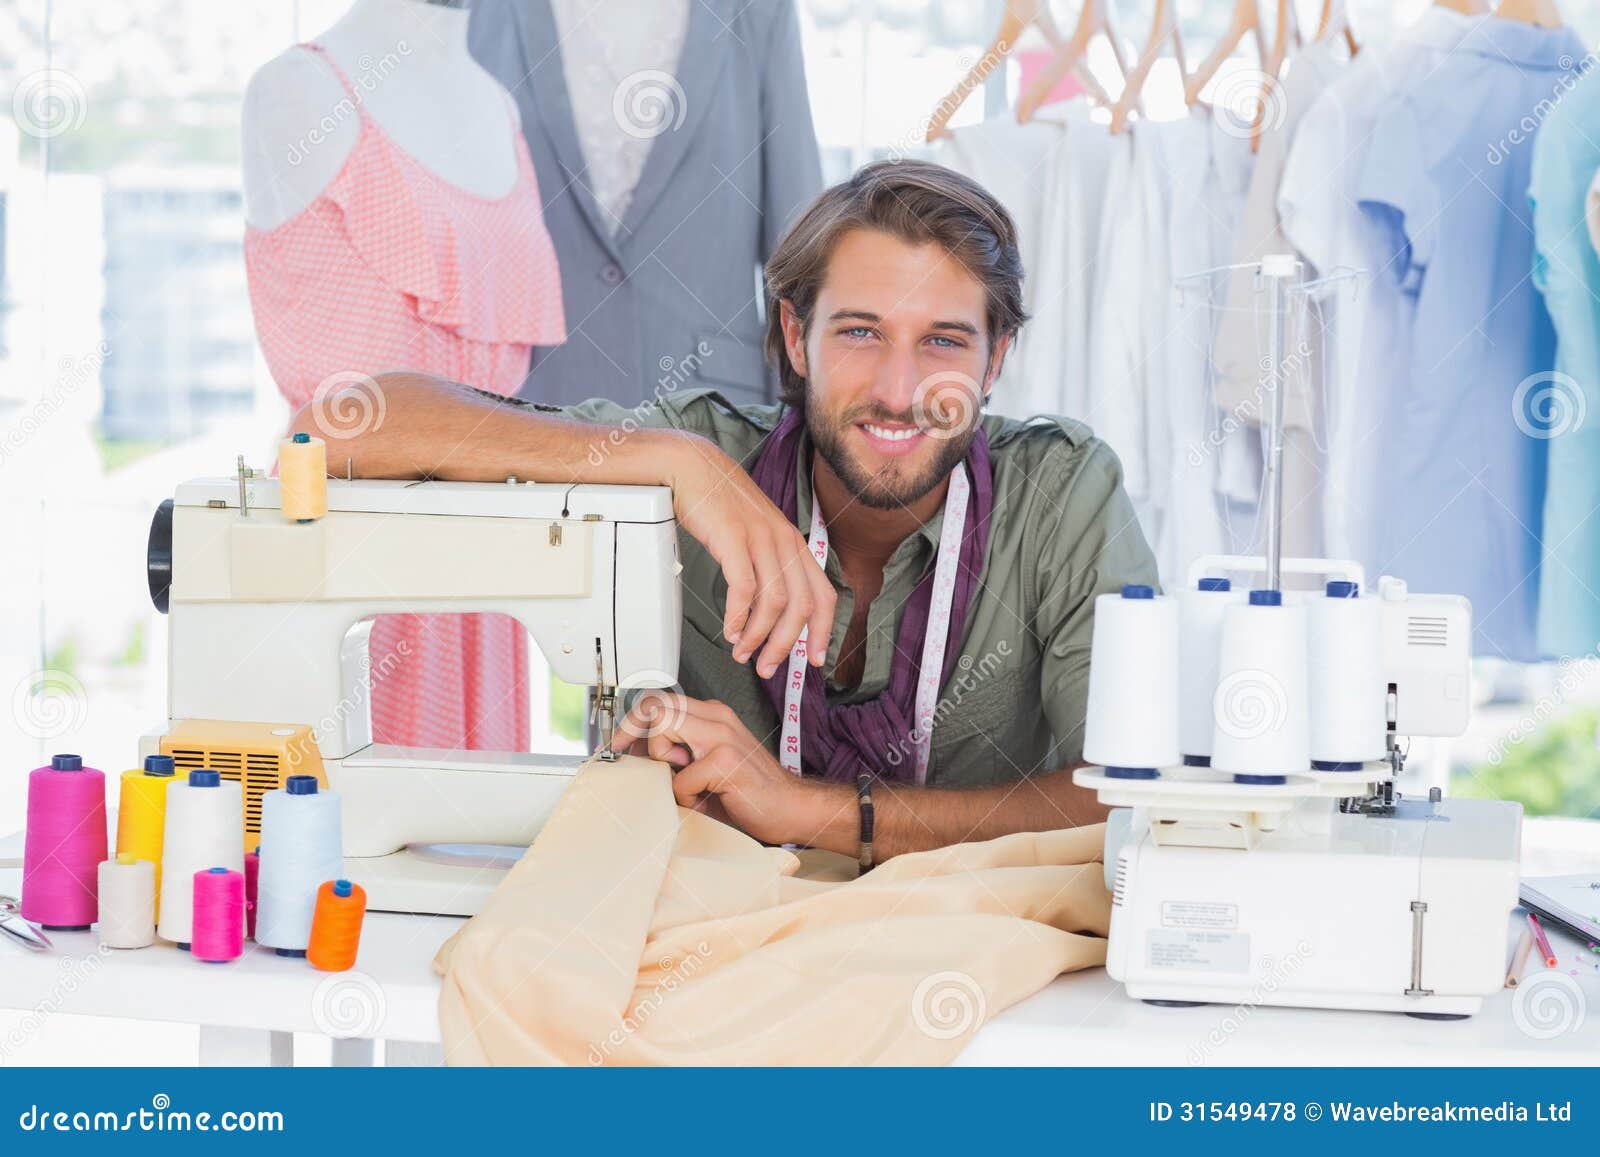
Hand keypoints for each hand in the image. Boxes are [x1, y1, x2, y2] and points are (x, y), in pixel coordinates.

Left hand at [614, 693, 821, 845]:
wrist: (793, 809)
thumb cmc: (749, 793)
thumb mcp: (705, 767)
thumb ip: (675, 756)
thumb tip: (632, 755)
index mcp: (712, 716)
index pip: (660, 700)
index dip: (632, 721)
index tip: (618, 743)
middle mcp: (717, 718)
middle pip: (656, 705)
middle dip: (637, 736)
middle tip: (646, 764)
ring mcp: (722, 736)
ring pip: (663, 728)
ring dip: (664, 764)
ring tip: (689, 784)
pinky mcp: (726, 760)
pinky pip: (680, 777)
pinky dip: (686, 796)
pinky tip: (707, 801)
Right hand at [664, 434, 834, 678]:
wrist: (693, 469)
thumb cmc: (721, 505)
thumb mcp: (756, 535)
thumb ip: (768, 566)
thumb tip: (767, 610)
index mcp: (794, 544)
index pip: (824, 594)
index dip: (823, 631)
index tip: (813, 660)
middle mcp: (784, 541)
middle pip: (802, 605)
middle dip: (785, 645)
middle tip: (767, 668)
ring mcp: (761, 538)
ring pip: (775, 602)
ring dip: (758, 636)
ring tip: (742, 652)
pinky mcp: (734, 538)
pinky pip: (745, 587)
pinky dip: (739, 615)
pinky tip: (730, 629)